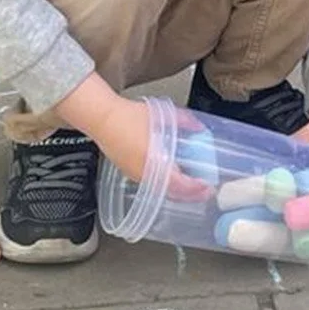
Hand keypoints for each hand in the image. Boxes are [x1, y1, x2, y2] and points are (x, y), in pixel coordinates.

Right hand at [90, 94, 209, 200]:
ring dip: (178, 190)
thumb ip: (185, 121)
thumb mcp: (161, 115)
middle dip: (190, 194)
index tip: (207, 188)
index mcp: (153, 163)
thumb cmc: (127, 117)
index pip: (180, 185)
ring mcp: (134, 174)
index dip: (196, 189)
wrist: (101, 117)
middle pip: (171, 193)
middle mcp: (144, 174)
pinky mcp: (128, 171)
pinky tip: (171, 175)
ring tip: (191, 185)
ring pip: (161, 190)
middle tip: (203, 191)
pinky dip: (165, 184)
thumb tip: (199, 127)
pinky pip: (151, 184)